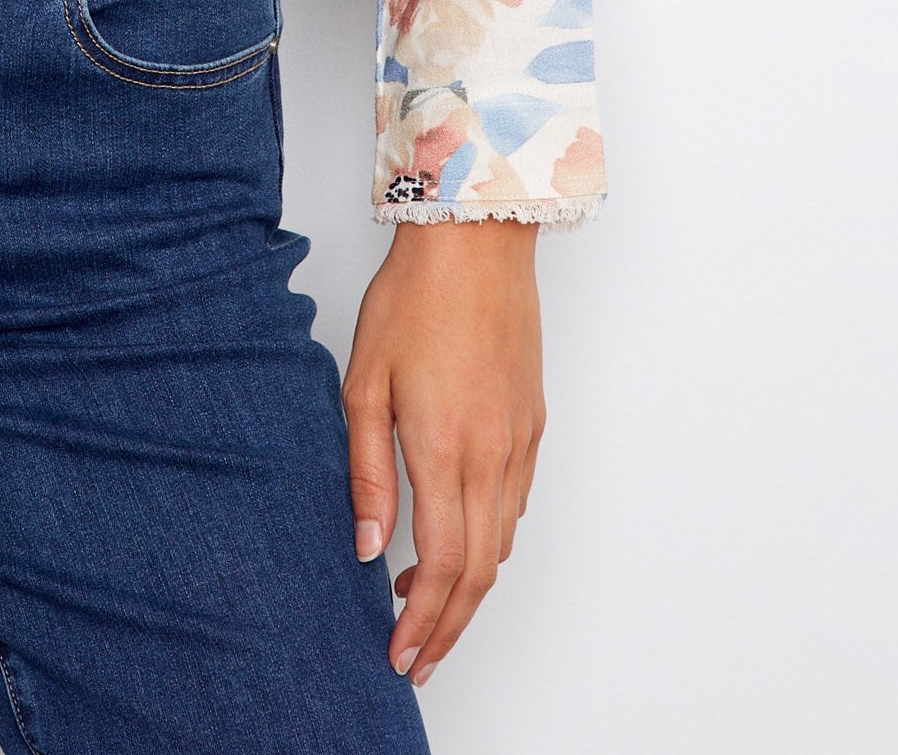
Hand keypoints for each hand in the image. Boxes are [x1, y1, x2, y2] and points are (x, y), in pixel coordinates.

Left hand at [342, 220, 543, 688]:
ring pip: (501, 542)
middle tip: (417, 656)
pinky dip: (489, 539)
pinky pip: (516, 503)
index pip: (440, 566)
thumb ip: (366, 471)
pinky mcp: (534, 424)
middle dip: (449, 627)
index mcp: (444, 449)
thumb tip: (365, 546)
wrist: (475, 241)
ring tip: (421, 599)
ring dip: (468, 586)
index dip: (422, 622)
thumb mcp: (364, 382)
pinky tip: (458, 534)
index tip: (401, 653)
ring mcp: (519, 442)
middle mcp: (492, 456)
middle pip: (480, 573)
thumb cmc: (412, 299)